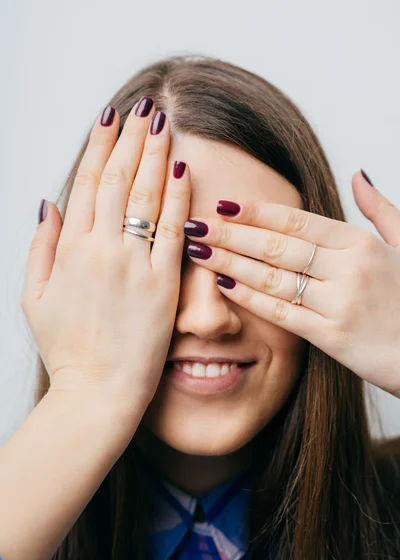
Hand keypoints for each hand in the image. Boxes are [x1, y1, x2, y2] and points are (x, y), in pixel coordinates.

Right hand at [22, 99, 189, 410]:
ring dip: (155, 154)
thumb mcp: (34, 297)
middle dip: (132, 138)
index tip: (111, 116)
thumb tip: (47, 203)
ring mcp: (134, 265)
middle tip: (145, 106)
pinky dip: (177, 197)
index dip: (100, 146)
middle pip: (119, 180)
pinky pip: (172, 232)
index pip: (87, 182)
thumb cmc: (67, 348)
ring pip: (146, 197)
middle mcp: (101, 250)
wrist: (98, 391)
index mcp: (69, 250)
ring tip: (163, 123)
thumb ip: (41, 246)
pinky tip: (182, 168)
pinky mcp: (163, 284)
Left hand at [183, 171, 399, 397]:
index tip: (225, 204)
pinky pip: (282, 313)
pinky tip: (225, 284)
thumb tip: (358, 175)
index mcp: (361, 243)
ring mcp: (338, 303)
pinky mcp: (332, 337)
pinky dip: (251, 298)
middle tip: (196, 224)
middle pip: (277, 245)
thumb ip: (379, 209)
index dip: (257, 211)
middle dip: (232, 233)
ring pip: (273, 276)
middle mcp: (347, 269)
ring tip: (200, 250)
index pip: (298, 221)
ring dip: (231, 261)